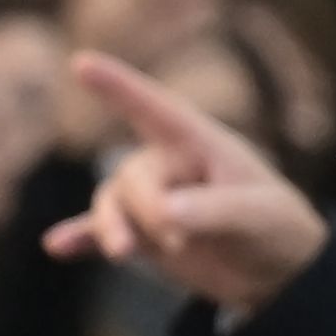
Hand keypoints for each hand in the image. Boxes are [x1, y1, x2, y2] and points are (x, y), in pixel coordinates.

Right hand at [43, 51, 328, 315]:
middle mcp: (170, 165)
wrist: (277, 272)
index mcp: (202, 144)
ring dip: (113, 227)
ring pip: (114, 203)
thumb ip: (212, 211)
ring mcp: (153, 199)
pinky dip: (82, 237)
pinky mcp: (143, 235)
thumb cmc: (276, 228)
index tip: (82, 63)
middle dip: (149, 209)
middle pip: (133, 177)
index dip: (120, 87)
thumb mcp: (256, 216)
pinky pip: (101, 230)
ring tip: (123, 253)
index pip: (157, 110)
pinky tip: (57, 246)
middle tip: (181, 241)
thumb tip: (164, 212)